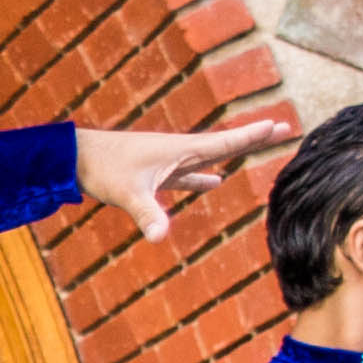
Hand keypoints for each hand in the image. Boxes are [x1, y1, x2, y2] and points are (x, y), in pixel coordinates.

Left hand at [76, 114, 297, 242]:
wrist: (76, 159)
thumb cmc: (103, 170)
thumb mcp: (128, 194)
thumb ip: (147, 214)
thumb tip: (159, 237)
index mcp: (180, 150)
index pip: (225, 143)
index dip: (253, 136)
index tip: (280, 126)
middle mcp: (179, 152)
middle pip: (226, 145)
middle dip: (255, 138)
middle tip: (286, 129)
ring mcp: (168, 162)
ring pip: (210, 158)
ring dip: (234, 153)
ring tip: (257, 146)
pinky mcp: (156, 173)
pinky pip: (189, 175)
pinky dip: (204, 178)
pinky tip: (215, 181)